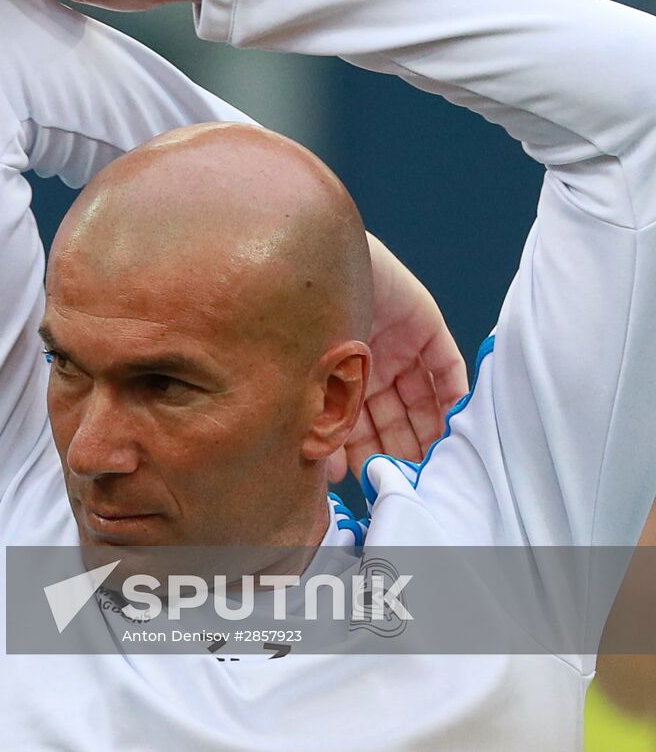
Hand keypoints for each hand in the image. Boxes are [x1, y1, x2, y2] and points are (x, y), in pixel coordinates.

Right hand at [328, 234, 469, 482]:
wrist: (311, 268)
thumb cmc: (297, 323)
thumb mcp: (310, 386)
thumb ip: (323, 427)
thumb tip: (331, 477)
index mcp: (338, 375)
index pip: (359, 424)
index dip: (368, 455)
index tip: (377, 485)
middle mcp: (371, 363)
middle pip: (394, 417)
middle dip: (402, 450)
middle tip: (414, 483)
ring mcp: (401, 346)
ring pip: (423, 400)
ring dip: (431, 432)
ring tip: (438, 465)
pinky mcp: (426, 327)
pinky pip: (447, 368)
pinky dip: (454, 397)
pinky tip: (456, 425)